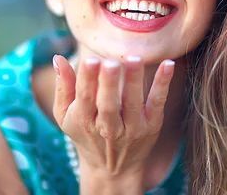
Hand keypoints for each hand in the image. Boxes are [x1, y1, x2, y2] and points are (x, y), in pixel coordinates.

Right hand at [52, 54, 174, 180]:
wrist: (112, 168)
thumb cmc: (86, 133)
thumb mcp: (65, 115)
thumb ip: (63, 86)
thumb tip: (58, 58)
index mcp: (84, 120)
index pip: (85, 98)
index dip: (87, 79)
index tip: (90, 60)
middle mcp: (108, 127)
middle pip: (108, 105)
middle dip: (108, 84)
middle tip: (111, 62)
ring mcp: (132, 127)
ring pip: (133, 103)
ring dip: (134, 80)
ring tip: (134, 58)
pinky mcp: (152, 124)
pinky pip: (158, 102)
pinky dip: (163, 83)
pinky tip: (168, 65)